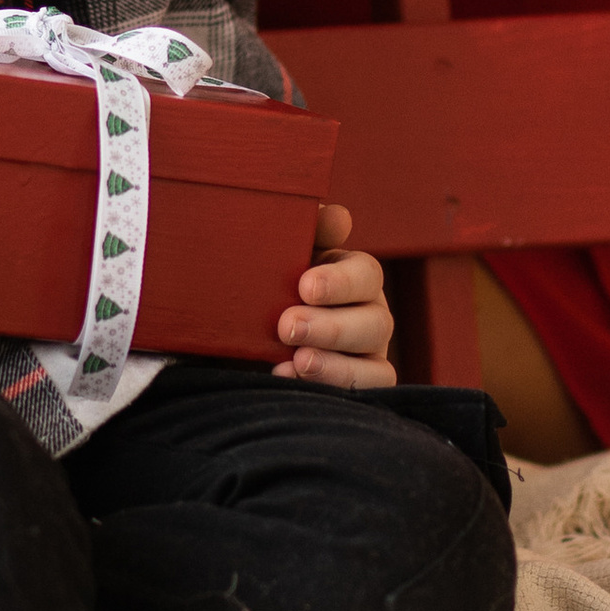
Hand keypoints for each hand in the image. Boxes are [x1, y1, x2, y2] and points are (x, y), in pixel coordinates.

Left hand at [273, 203, 394, 389]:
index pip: (365, 273)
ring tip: (296, 360)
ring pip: (376, 364)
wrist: (233, 338)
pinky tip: (290, 378)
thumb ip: (303, 232)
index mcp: (350, 276)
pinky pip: (367, 392)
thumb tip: (338, 218)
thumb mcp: (274, 257)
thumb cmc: (259, 288)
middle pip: (375, 321)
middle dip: (332, 326)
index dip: (340, 280)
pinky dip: (333, 387)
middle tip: (288, 326)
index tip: (304, 286)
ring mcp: (369, 355)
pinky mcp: (362, 387)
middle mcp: (368, 314)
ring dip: (335, 364)